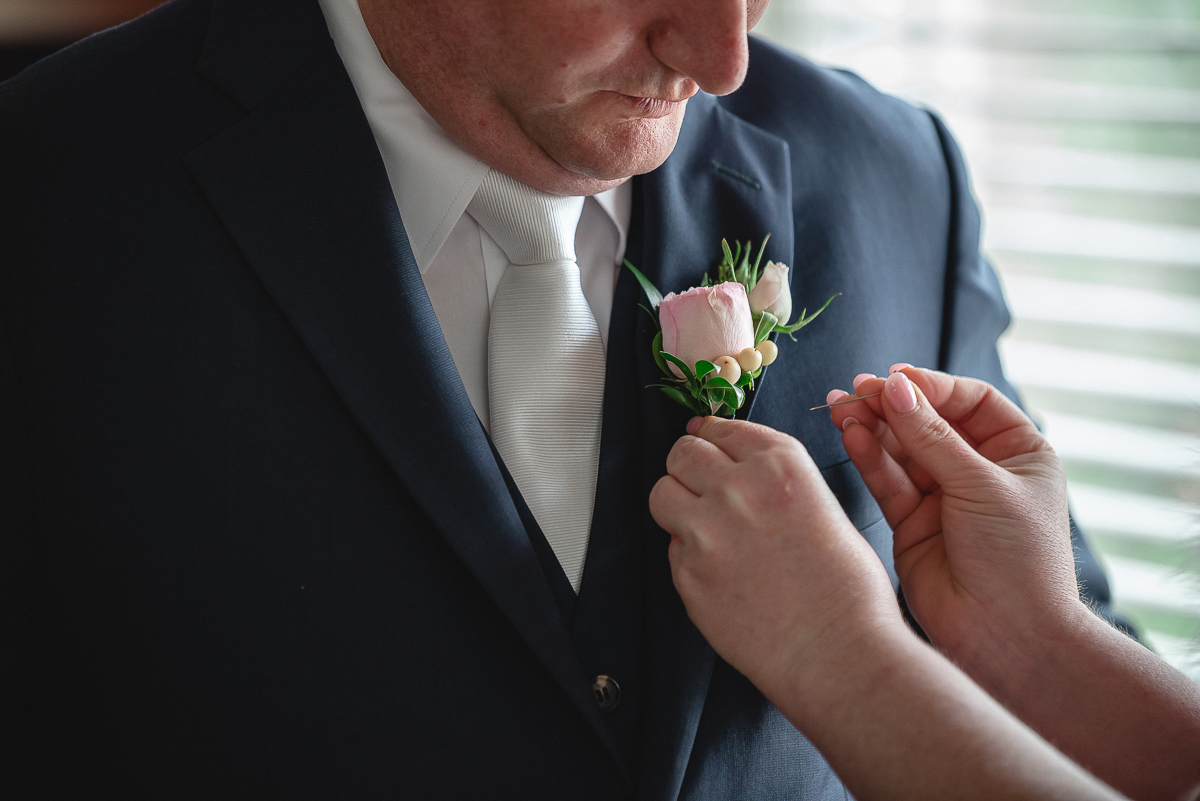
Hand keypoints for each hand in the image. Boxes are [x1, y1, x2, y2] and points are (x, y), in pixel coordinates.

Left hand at [648, 417, 901, 691]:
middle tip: (694, 480)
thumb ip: (778, 483)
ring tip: (699, 525)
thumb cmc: (848, 593)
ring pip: (662, 493)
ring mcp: (707, 531)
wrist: (838, 653)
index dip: (710, 435)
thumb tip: (742, 473)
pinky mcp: (687, 573)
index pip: (724, 429)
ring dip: (677, 503)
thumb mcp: (827, 508)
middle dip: (688, 464)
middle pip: (683, 453)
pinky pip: (672, 548)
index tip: (703, 438)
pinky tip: (719, 572)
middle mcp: (739, 488)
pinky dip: (687, 555)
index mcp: (781, 465)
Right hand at [827, 367, 1079, 660]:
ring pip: (901, 449)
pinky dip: (869, 458)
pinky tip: (852, 436)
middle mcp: (980, 470)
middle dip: (892, 406)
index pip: (969, 401)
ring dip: (873, 428)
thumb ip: (932, 435)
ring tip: (842, 409)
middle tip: (855, 391)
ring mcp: (944, 496)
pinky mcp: (912, 522)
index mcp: (1017, 451)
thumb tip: (895, 387)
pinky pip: (887, 481)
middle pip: (929, 421)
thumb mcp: (981, 485)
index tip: (894, 378)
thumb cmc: (1018, 559)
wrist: (1007, 635)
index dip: (931, 386)